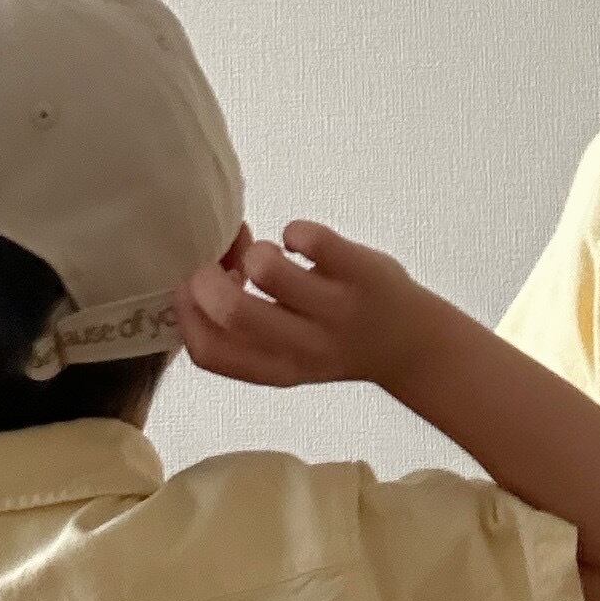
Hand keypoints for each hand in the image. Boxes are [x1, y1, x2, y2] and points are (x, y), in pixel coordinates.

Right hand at [178, 220, 431, 390]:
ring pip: (268, 270)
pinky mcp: (361, 271)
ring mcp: (336, 308)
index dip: (188, 315)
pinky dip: (294, 230)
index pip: (209, 353)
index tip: (191, 290)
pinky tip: (301, 243)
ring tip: (268, 254)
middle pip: (233, 311)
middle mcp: (305, 346)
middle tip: (222, 264)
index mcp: (277, 370)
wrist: (411, 345)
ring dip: (255, 252)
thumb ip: (247, 319)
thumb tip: (213, 256)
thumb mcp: (286, 350)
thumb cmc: (333, 339)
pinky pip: (311, 238)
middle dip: (209, 278)